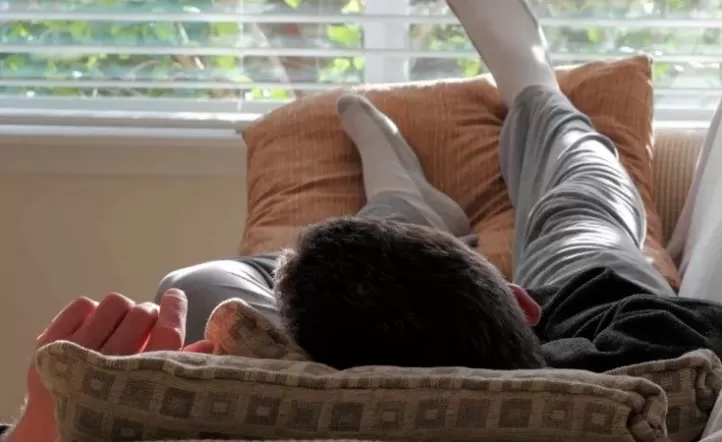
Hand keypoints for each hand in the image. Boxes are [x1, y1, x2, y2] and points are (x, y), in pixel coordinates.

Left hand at [8, 289, 212, 441]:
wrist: (54, 432)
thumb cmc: (113, 410)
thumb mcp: (151, 397)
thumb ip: (181, 368)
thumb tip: (211, 341)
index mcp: (138, 381)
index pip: (165, 333)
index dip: (174, 310)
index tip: (176, 297)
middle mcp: (107, 365)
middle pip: (143, 314)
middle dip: (149, 315)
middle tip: (146, 328)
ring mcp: (74, 352)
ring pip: (115, 303)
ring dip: (123, 312)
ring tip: (120, 329)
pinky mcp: (49, 343)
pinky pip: (84, 304)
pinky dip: (93, 311)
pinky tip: (96, 330)